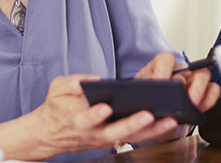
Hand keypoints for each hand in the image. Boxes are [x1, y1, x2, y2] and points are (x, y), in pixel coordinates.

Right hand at [29, 74, 177, 156]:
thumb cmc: (57, 108)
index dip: (95, 115)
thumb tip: (94, 80)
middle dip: (132, 124)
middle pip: (114, 131)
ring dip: (150, 130)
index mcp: (76, 119)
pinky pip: (135, 137)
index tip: (105, 108)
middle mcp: (93, 132)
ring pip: (129, 137)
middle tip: (148, 115)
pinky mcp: (114, 140)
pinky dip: (152, 132)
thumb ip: (72, 82)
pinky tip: (167, 122)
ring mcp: (105, 139)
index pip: (86, 119)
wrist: (51, 133)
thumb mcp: (57, 89)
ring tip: (168, 120)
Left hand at [129, 52, 220, 144]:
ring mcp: (192, 81)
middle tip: (181, 99)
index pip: (166, 59)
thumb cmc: (143, 106)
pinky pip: (213, 90)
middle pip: (188, 68)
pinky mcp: (203, 94)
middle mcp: (178, 71)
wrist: (152, 121)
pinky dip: (209, 100)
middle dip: (185, 85)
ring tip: (191, 105)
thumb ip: (142, 96)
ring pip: (203, 75)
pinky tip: (199, 110)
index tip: (161, 83)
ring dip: (199, 91)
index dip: (164, 70)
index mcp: (159, 67)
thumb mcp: (137, 99)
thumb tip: (147, 99)